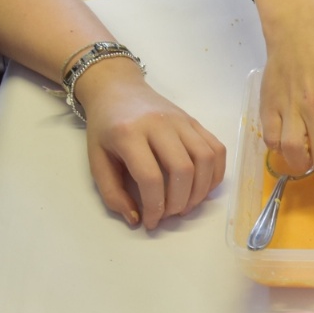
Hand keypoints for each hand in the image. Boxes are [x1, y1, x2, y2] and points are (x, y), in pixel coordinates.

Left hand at [73, 58, 226, 229]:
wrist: (117, 90)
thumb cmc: (105, 128)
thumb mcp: (96, 160)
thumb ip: (112, 194)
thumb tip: (136, 220)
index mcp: (129, 133)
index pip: (150, 178)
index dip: (154, 207)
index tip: (150, 222)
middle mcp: (159, 123)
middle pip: (183, 170)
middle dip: (179, 203)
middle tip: (169, 215)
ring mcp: (181, 120)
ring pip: (205, 159)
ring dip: (200, 191)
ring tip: (186, 205)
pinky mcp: (195, 121)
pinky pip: (216, 149)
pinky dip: (214, 174)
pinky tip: (201, 187)